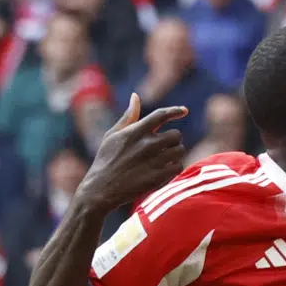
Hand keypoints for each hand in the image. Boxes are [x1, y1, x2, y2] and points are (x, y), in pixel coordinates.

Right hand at [77, 95, 187, 212]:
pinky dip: (174, 168)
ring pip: (180, 150)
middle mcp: (147, 144)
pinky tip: (163, 170)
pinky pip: (179, 166)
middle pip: (176, 135)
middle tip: (162, 147)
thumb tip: (136, 96)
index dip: (175, 111)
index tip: (184, 110)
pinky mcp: (159, 177)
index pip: (161, 115)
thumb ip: (128, 117)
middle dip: (172, 140)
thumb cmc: (106, 160)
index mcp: (135, 132)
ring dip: (175, 154)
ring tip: (162, 159)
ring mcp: (154, 161)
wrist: (101, 189)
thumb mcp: (112, 135)